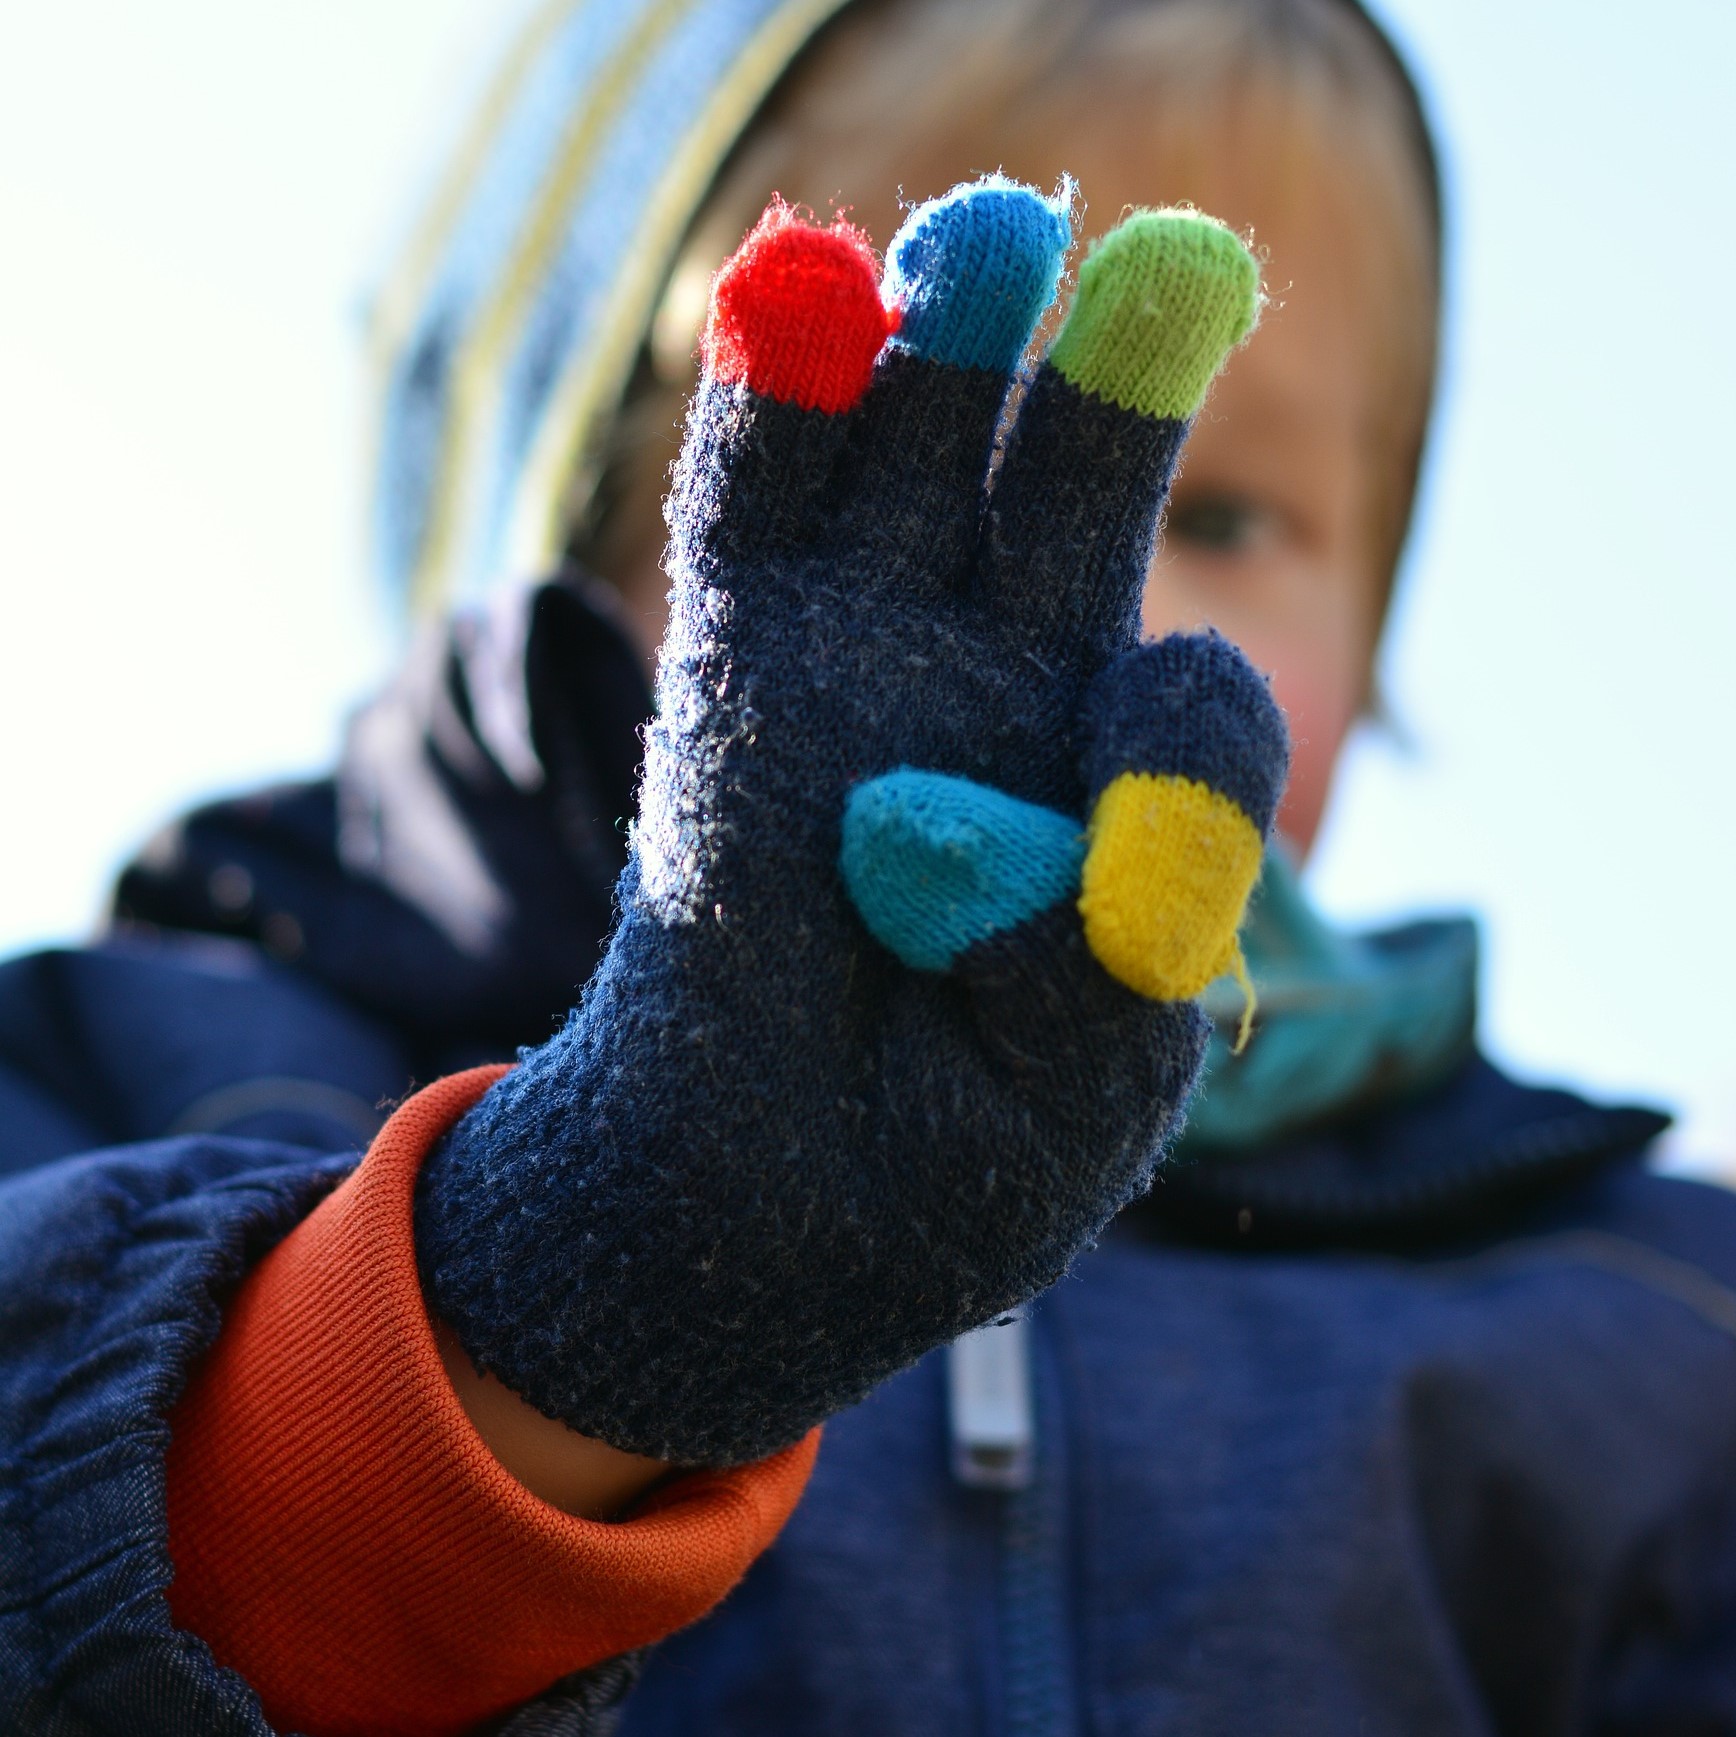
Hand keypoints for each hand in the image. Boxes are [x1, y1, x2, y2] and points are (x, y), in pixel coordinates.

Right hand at [415, 178, 1287, 1465]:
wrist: (758, 1209)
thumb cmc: (950, 1164)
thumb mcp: (1094, 1091)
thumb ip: (1124, 956)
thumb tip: (1042, 810)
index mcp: (1115, 790)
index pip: (1182, 698)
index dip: (1175, 736)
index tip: (1108, 886)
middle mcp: (997, 695)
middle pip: (1066, 504)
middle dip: (1108, 395)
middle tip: (1167, 267)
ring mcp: (861, 666)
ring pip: (912, 469)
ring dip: (945, 350)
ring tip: (984, 239)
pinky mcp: (730, 671)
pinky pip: (751, 517)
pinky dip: (772, 406)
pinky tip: (796, 283)